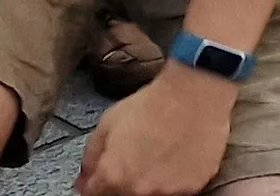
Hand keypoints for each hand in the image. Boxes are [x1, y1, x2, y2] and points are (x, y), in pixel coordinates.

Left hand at [75, 63, 236, 195]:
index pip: (93, 195)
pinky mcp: (190, 189)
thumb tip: (85, 180)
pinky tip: (175, 158)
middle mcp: (138, 189)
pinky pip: (174, 191)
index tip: (102, 178)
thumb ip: (91, 156)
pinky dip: (172, 180)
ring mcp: (165, 192)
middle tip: (134, 161)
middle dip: (121, 183)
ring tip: (157, 156)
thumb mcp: (108, 122)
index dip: (96, 184)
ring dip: (147, 183)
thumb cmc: (154, 103)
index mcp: (112, 175)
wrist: (195, 94)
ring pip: (148, 195)